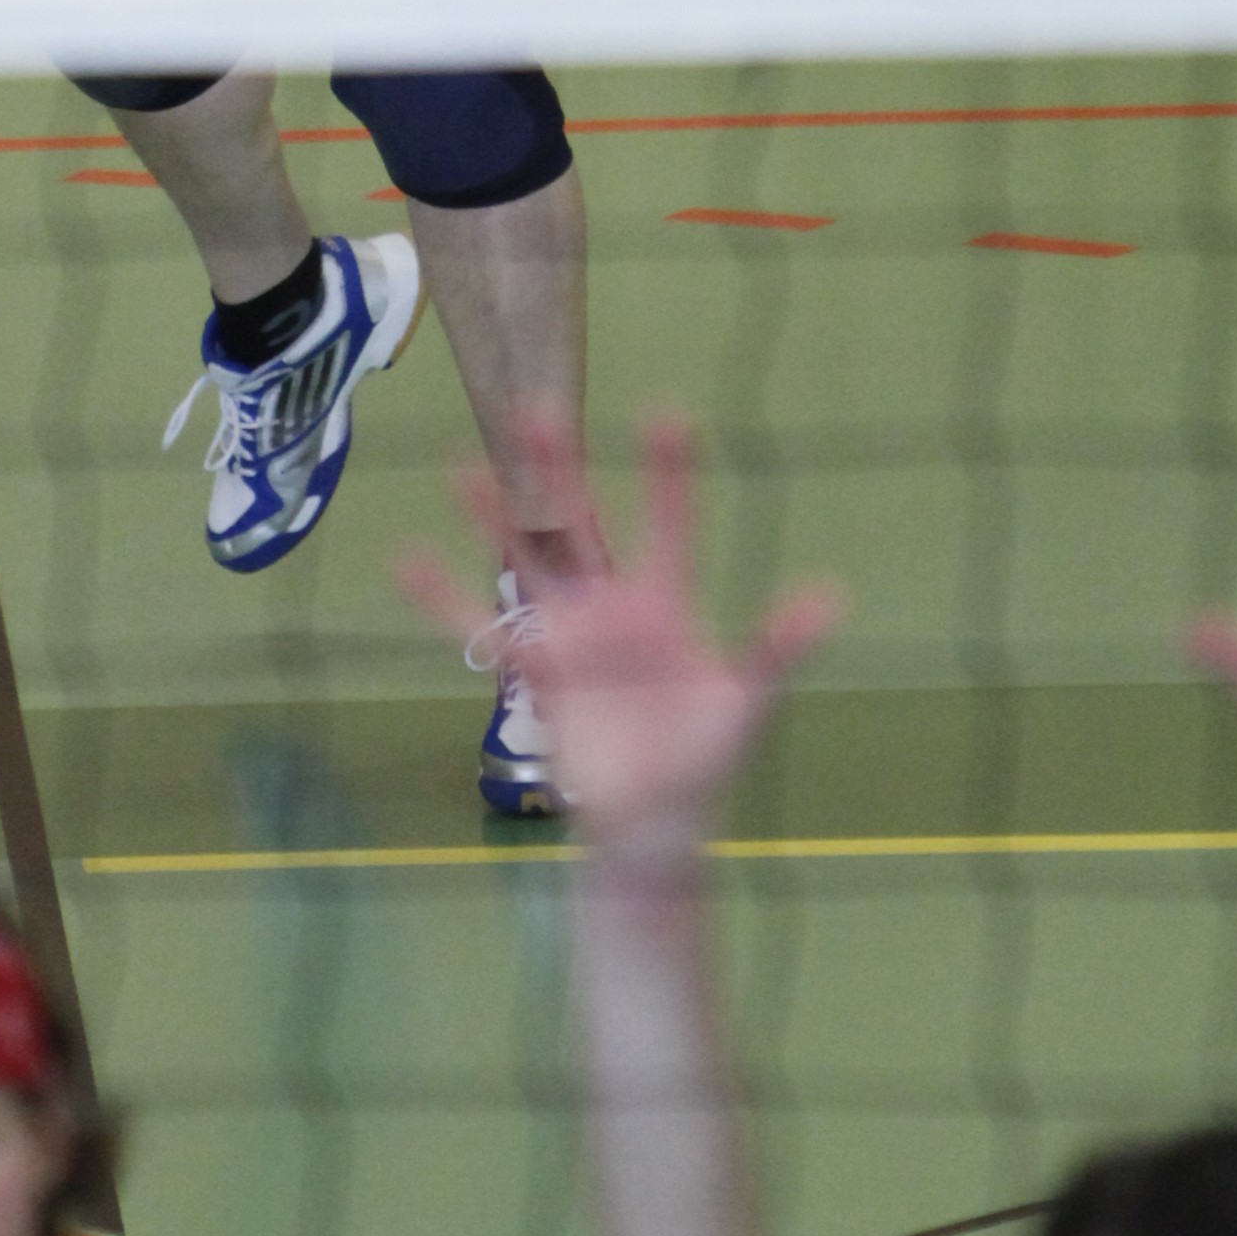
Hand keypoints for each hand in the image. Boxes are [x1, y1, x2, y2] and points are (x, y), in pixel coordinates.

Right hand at [402, 413, 841, 842]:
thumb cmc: (702, 759)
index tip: (665, 412)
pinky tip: (408, 560)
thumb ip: (776, 648)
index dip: (668, 471)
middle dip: (560, 473)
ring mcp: (569, 635)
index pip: (670, 522)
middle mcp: (611, 605)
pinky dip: (443, 597)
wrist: (654, 825)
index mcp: (665, 601)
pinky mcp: (537, 672)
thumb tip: (827, 598)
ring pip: (527, 562)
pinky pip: (482, 628)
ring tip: (464, 465)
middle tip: (537, 410)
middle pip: (581, 525)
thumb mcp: (746, 701)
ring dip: (497, 518)